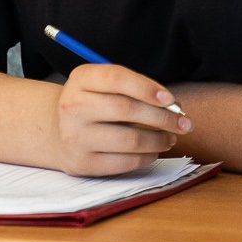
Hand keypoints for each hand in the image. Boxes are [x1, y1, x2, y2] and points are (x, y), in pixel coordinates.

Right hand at [51, 63, 193, 175]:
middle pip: (126, 109)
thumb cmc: (94, 103)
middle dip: (163, 117)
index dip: (146, 87)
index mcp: (81, 79)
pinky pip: (124, 162)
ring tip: (171, 137)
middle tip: (185, 123)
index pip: (116, 78)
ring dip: (159, 140)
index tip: (170, 99)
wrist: (56, 130)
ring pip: (129, 139)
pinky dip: (147, 157)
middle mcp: (73, 107)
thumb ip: (133, 88)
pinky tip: (154, 151)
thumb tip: (173, 106)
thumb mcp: (103, 85)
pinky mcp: (82, 163)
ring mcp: (75, 137)